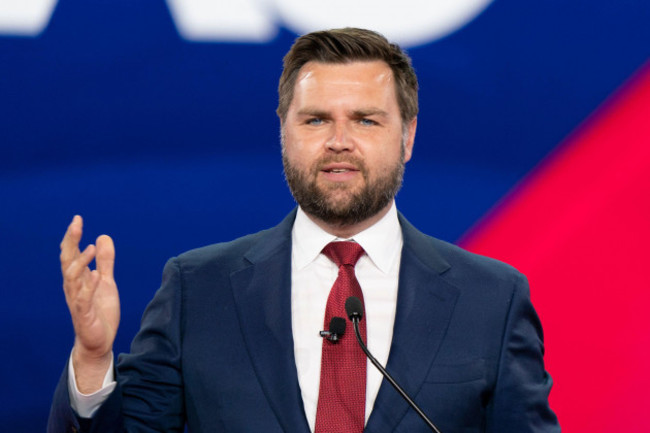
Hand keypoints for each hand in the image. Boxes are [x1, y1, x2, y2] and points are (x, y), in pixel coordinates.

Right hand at [60, 215, 119, 392]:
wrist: (99, 341)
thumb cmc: (99, 310)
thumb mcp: (106, 281)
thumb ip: (105, 261)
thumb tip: (102, 237)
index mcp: (78, 278)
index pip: (71, 253)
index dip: (73, 236)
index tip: (77, 219)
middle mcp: (74, 287)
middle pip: (67, 261)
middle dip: (71, 242)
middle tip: (76, 224)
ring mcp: (77, 300)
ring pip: (72, 278)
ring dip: (80, 262)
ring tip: (90, 248)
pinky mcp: (84, 314)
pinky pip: (82, 299)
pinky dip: (87, 287)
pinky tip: (94, 275)